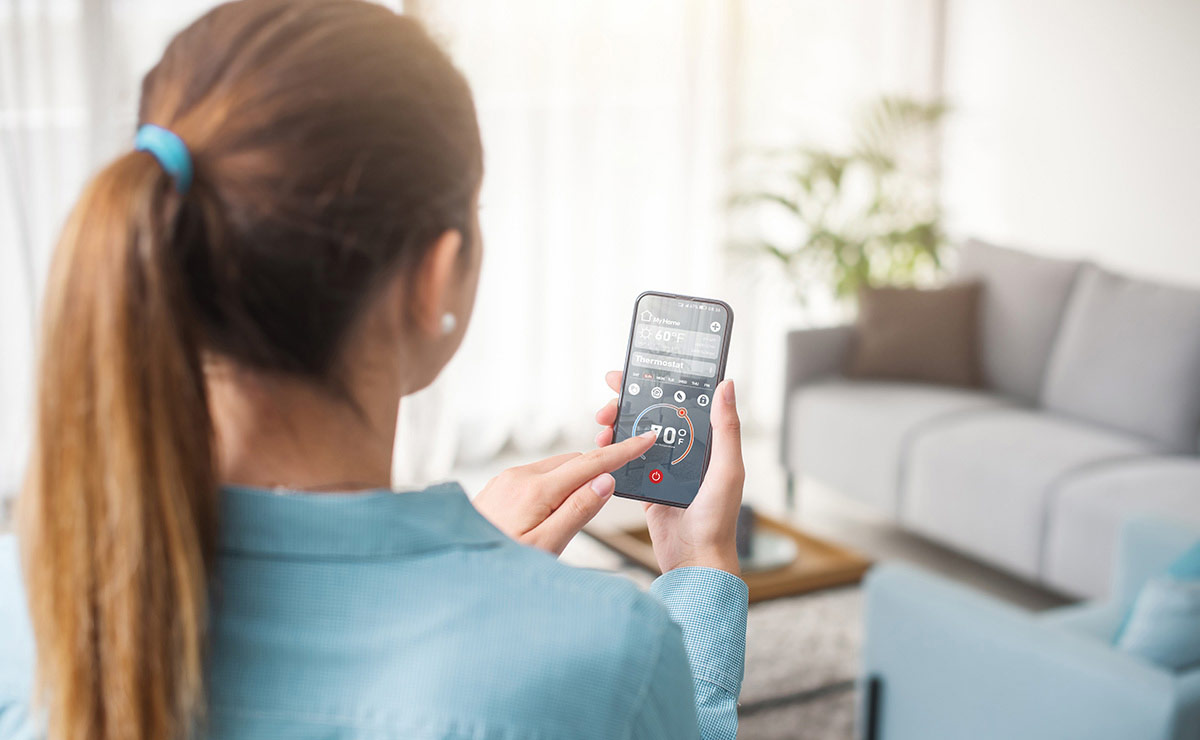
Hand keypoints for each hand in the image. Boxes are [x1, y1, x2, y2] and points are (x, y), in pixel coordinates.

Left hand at [473, 431, 656, 554]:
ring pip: (556, 468)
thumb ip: (577, 512)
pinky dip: (554, 485)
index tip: (645, 439)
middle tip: (615, 487)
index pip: (590, 463)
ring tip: (574, 514)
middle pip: (574, 462)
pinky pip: (538, 476)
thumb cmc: (501, 563)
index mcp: (537, 490)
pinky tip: (551, 511)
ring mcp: (507, 479)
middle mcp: (520, 477)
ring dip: (574, 479)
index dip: (622, 452)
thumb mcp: (546, 546)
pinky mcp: (499, 486)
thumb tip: (605, 481)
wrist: (457, 568)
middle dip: (599, 468)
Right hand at [594, 371, 743, 574]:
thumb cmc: (718, 519)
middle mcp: (685, 451)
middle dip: (627, 404)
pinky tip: (601, 447)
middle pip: (652, 416)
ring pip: (635, 437)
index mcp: (706, 443)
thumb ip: (726, 429)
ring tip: (601, 426)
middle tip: (608, 402)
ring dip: (616, 427)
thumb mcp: (727, 469)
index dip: (657, 383)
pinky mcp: (647, 487)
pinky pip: (626, 464)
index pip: (680, 402)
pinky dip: (612, 453)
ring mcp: (664, 469)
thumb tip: (726, 385)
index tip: (634, 372)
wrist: (696, 562)